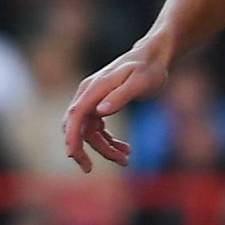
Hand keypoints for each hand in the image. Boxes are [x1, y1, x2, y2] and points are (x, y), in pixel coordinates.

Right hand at [62, 38, 172, 172]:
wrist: (153, 55)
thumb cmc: (148, 68)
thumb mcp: (140, 82)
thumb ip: (120, 96)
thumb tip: (100, 112)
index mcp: (95, 88)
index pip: (75, 115)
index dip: (71, 136)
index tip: (72, 156)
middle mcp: (89, 93)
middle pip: (77, 126)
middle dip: (83, 149)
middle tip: (89, 169)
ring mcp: (93, 99)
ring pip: (89, 131)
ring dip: (104, 148)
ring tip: (125, 160)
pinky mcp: (100, 104)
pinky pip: (97, 128)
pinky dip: (108, 141)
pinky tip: (124, 150)